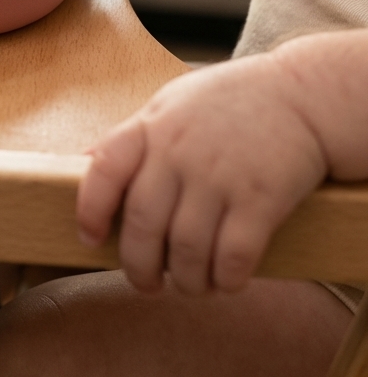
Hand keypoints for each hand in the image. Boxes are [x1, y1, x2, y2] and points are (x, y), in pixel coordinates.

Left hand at [76, 55, 327, 293]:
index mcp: (151, 127)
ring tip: (190, 285)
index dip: (90, 210)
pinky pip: (234, 254)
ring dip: (185, 280)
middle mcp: (179, 152)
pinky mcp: (261, 197)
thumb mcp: (167, 105)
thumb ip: (129, 136)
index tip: (89, 238)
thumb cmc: (226, 101)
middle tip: (146, 283)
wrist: (300, 95)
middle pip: (142, 222)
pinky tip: (226, 280)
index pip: (104, 169)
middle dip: (138, 265)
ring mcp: (219, 175)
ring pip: (186, 247)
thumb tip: (81, 162)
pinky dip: (225, 278)